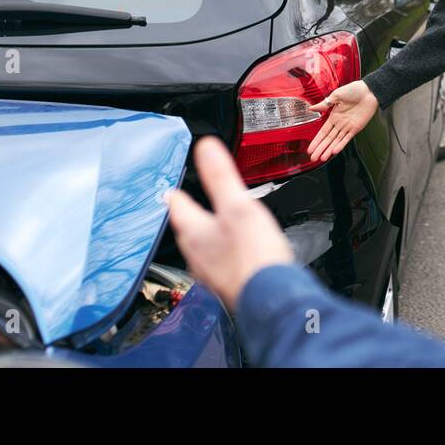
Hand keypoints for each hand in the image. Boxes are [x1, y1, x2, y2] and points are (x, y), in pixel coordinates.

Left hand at [166, 136, 294, 307]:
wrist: (270, 297)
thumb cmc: (253, 255)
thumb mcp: (238, 204)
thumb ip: (220, 175)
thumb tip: (205, 147)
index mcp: (194, 231)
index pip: (177, 205)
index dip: (177, 191)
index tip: (173, 188)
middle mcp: (196, 254)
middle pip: (187, 227)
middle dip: (191, 214)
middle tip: (190, 204)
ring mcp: (211, 271)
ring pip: (202, 246)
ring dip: (207, 234)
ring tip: (214, 224)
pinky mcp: (228, 283)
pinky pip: (219, 261)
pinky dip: (223, 252)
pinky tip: (235, 251)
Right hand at [305, 79, 378, 161]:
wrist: (369, 90)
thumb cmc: (354, 90)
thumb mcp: (336, 95)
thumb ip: (324, 104)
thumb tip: (311, 108)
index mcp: (334, 116)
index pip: (323, 132)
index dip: (316, 140)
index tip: (310, 148)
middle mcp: (340, 123)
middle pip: (328, 139)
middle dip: (320, 148)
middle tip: (313, 158)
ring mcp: (348, 127)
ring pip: (336, 141)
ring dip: (328, 149)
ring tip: (322, 158)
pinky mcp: (356, 128)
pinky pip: (347, 138)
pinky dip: (341, 145)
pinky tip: (334, 151)